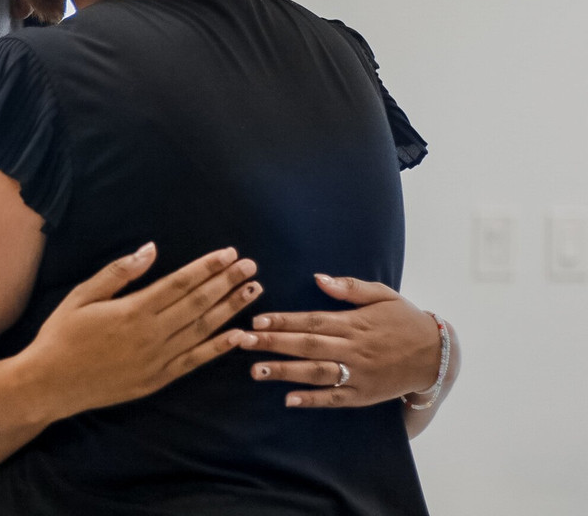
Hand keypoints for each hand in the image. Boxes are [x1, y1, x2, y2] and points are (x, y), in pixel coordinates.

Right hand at [26, 243, 261, 419]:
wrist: (49, 384)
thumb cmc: (62, 334)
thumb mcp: (82, 295)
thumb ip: (119, 272)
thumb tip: (151, 249)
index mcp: (133, 310)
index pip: (181, 283)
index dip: (207, 267)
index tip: (229, 254)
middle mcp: (151, 335)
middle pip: (198, 304)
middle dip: (227, 283)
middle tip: (251, 266)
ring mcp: (157, 360)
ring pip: (202, 330)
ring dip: (230, 310)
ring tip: (253, 292)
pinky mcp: (157, 379)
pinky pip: (195, 361)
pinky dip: (218, 348)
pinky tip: (238, 335)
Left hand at [236, 274, 439, 407]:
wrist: (437, 355)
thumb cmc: (404, 319)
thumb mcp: (382, 294)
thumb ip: (350, 287)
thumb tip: (318, 278)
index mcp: (353, 322)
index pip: (311, 321)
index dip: (283, 321)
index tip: (257, 321)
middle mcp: (353, 348)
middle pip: (307, 345)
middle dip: (273, 343)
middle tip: (242, 342)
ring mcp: (358, 373)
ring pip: (316, 372)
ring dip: (284, 372)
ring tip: (256, 370)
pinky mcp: (364, 394)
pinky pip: (335, 398)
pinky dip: (312, 400)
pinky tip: (289, 399)